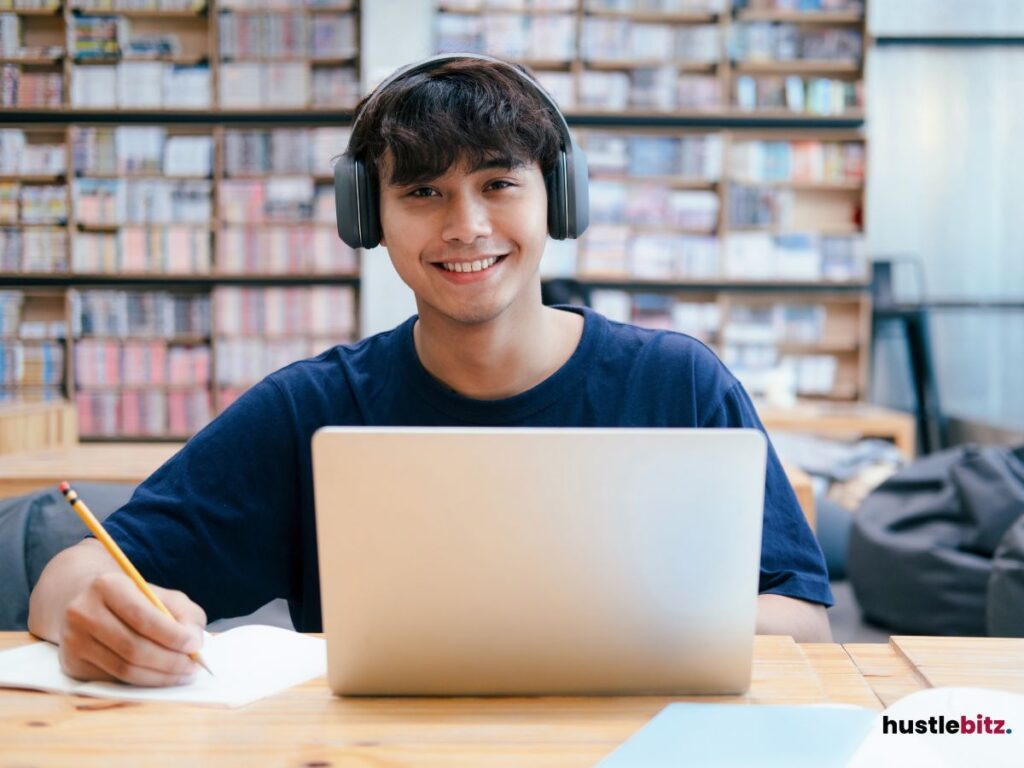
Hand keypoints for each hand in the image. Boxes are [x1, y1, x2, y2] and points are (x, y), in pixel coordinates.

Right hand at [57, 572, 207, 686]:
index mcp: (107, 586)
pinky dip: (143, 681)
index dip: (172, 635)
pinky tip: (160, 676)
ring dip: (160, 677)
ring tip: (183, 673)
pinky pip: (114, 680)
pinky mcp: (72, 664)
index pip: (143, 617)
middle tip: (193, 666)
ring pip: (124, 670)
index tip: (196, 645)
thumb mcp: (162, 595)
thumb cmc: (135, 599)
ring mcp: (73, 640)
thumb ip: (184, 614)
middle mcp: (83, 612)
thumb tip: (194, 642)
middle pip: (133, 648)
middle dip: (170, 661)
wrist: (88, 602)